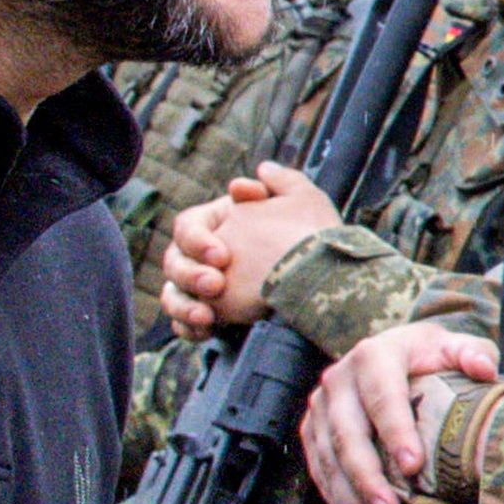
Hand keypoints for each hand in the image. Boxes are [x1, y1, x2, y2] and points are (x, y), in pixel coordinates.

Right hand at [164, 163, 344, 338]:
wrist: (329, 280)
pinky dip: (189, 327)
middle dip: (191, 275)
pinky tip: (206, 329)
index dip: (197, 241)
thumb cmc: (314, 238)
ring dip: (184, 304)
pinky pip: (185, 324)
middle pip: (175, 262)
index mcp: (219, 224)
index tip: (222, 255)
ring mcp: (206, 287)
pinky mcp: (213, 316)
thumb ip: (281, 182)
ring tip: (206, 315)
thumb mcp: (305, 203)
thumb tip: (255, 174)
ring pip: (174, 295)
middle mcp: (205, 255)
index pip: (187, 227)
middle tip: (215, 284)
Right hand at [305, 322, 497, 503]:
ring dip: (350, 500)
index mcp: (374, 356)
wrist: (393, 353)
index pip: (383, 396)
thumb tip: (484, 369)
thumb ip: (471, 353)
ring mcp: (321, 407)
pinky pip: (319, 471)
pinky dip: (339, 503)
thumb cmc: (427, 356)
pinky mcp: (313, 431)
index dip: (396, 432)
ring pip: (328, 459)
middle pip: (348, 434)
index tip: (414, 466)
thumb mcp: (453, 346)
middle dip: (368, 477)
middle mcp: (339, 380)